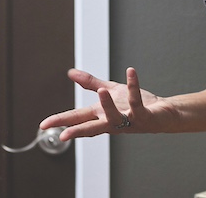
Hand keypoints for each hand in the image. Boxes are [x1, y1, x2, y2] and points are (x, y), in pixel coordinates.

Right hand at [40, 67, 172, 140]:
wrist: (162, 113)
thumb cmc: (134, 105)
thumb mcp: (111, 91)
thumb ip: (90, 83)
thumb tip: (70, 73)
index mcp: (102, 115)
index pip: (78, 118)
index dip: (61, 121)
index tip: (43, 125)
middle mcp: (112, 120)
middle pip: (91, 126)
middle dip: (76, 130)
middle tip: (61, 134)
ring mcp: (128, 120)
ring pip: (115, 116)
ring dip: (108, 105)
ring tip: (101, 92)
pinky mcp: (143, 115)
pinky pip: (136, 101)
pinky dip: (134, 87)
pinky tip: (130, 72)